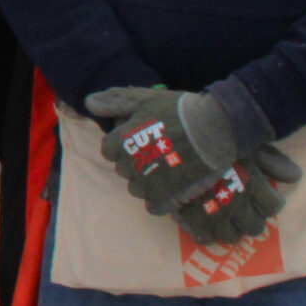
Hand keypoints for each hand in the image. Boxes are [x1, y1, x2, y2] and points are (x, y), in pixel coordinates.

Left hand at [87, 86, 243, 212]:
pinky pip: (153, 206)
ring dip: (146, 182)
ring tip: (166, 170)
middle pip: (123, 170)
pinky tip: (172, 187)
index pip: (108, 151)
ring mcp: (150, 182)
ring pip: (135, 190)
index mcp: (123, 140)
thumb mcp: (145, 99)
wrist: (216, 127)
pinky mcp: (170, 197)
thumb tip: (89, 103)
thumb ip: (115, 102)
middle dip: (135, 163)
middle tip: (156, 153)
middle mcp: (132, 163)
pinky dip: (160, 200)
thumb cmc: (180, 110)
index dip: (122, 146)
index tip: (140, 141)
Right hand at [173, 146, 302, 246]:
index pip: (272, 206)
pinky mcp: (187, 214)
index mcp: (251, 183)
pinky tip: (204, 230)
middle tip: (246, 215)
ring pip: (230, 235)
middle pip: (254, 226)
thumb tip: (295, 176)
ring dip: (231, 231)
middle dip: (252, 222)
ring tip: (226, 224)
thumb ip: (271, 160)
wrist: (175, 134)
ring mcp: (211, 211)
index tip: (267, 200)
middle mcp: (236, 202)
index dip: (271, 204)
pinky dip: (205, 235)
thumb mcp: (245, 142)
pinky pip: (202, 236)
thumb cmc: (214, 135)